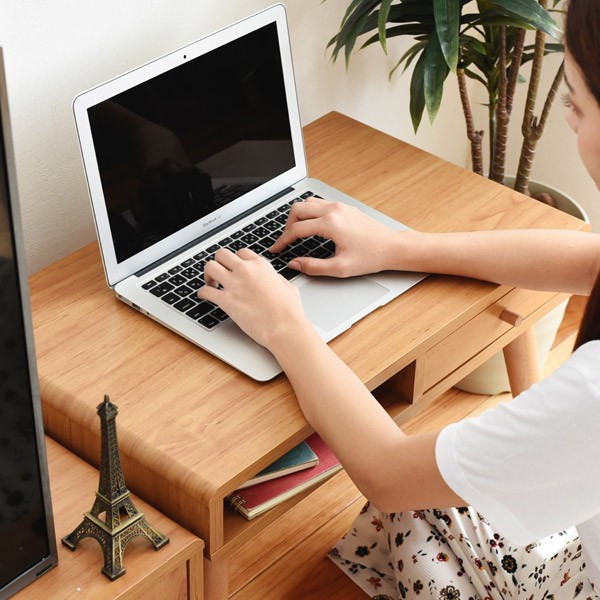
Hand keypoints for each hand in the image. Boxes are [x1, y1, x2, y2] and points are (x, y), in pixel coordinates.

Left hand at [198, 248, 310, 349]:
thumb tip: (271, 279)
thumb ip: (275, 278)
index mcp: (261, 265)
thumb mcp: (287, 286)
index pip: (241, 253)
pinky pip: (205, 291)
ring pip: (210, 267)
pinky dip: (202, 293)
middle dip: (219, 262)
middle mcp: (246, 270)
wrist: (285, 328)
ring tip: (211, 283)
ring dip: (208, 274)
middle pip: (222, 254)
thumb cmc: (289, 311)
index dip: (237, 261)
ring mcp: (234, 284)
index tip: (235, 268)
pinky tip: (204, 296)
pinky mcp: (226, 301)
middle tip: (219, 272)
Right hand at [271, 198, 398, 276]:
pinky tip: (310, 226)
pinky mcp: (344, 207)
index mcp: (331, 224)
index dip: (282, 241)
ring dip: (298, 216)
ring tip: (295, 233)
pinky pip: (319, 203)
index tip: (276, 250)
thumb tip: (294, 263)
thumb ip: (313, 266)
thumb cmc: (371, 257)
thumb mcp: (340, 268)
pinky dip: (309, 213)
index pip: (296, 229)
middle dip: (287, 226)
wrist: (392, 247)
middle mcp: (334, 210)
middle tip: (285, 241)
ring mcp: (339, 206)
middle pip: (297, 210)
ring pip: (307, 203)